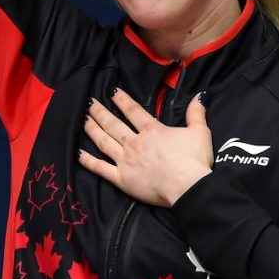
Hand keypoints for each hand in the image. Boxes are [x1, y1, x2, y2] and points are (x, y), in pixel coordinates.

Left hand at [80, 88, 212, 207]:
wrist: (188, 187)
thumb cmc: (194, 160)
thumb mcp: (200, 132)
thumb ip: (196, 113)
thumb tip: (200, 95)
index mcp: (152, 130)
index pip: (133, 110)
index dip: (122, 99)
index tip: (111, 91)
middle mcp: (135, 142)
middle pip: (112, 124)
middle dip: (99, 112)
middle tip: (88, 103)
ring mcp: (126, 160)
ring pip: (103, 141)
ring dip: (92, 129)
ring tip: (82, 120)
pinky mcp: (122, 179)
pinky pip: (100, 168)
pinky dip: (88, 161)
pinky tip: (78, 154)